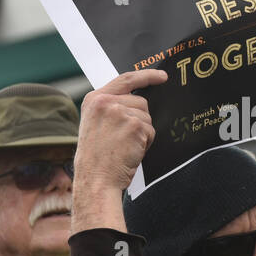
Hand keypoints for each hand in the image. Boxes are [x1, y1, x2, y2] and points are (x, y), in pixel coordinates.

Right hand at [71, 69, 166, 233]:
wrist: (96, 179)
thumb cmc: (96, 158)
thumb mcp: (95, 125)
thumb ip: (110, 108)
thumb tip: (137, 100)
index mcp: (93, 100)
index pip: (125, 80)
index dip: (146, 76)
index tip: (161, 76)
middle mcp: (105, 102)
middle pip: (141, 101)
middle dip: (140, 120)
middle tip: (124, 139)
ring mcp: (120, 112)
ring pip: (147, 117)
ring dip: (142, 133)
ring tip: (125, 147)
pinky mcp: (134, 125)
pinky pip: (151, 130)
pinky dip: (146, 143)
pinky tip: (131, 151)